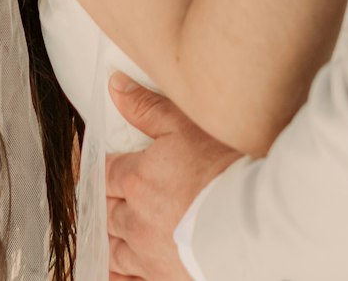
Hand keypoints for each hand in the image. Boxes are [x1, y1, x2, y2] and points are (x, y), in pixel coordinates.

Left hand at [106, 75, 240, 280]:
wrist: (251, 221)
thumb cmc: (221, 169)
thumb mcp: (183, 126)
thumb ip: (146, 107)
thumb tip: (114, 86)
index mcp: (136, 179)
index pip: (106, 171)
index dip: (100, 166)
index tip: (96, 165)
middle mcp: (134, 219)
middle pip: (106, 210)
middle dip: (104, 201)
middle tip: (103, 197)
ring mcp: (146, 254)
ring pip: (113, 248)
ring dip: (110, 237)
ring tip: (112, 231)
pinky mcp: (159, 277)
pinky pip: (125, 280)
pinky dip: (117, 274)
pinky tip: (118, 270)